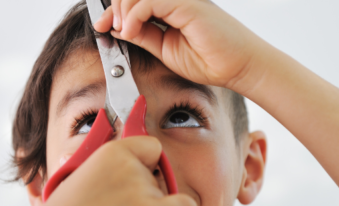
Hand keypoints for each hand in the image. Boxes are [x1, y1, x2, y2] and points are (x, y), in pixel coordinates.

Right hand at [18, 137, 196, 205]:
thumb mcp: (76, 178)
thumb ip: (104, 167)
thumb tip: (122, 159)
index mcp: (111, 152)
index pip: (151, 146)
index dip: (148, 161)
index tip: (144, 170)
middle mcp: (129, 166)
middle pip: (155, 175)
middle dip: (145, 190)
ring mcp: (142, 189)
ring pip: (163, 194)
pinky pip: (184, 205)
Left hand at [94, 0, 271, 93]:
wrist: (238, 67)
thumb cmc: (209, 61)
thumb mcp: (165, 50)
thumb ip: (143, 36)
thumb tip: (118, 27)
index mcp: (170, 10)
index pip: (136, 1)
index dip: (114, 9)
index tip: (100, 24)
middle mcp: (175, 1)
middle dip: (114, 7)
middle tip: (104, 26)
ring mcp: (182, 1)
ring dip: (122, 9)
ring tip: (121, 29)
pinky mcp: (188, 5)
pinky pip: (151, 1)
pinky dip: (135, 14)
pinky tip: (130, 29)